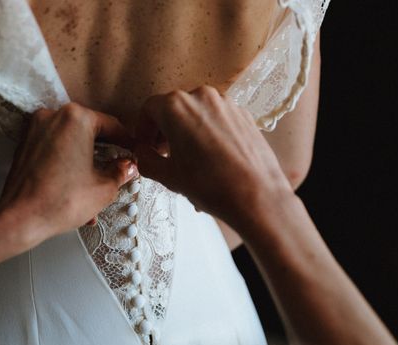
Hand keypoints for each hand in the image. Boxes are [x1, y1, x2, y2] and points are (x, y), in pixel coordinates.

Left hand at [0, 103, 137, 251]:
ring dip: (85, 164)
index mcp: (77, 118)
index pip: (111, 125)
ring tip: (95, 189)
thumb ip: (121, 171)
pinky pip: (54, 150)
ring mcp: (36, 129)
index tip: (132, 153)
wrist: (21, 219)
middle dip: (104, 155)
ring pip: (71, 143)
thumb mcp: (104, 188)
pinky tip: (75, 188)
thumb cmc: (60, 201)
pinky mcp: (25, 144)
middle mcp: (54, 116)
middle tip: (117, 171)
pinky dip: (66, 165)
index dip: (126, 142)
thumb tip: (128, 166)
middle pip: (89, 133)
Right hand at [134, 86, 293, 233]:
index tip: (144, 145)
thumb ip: (146, 159)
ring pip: (197, 113)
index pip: (149, 109)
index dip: (142, 129)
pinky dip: (208, 133)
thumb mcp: (167, 176)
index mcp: (176, 107)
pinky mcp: (244, 115)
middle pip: (173, 109)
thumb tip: (142, 152)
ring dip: (187, 131)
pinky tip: (211, 158)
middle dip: (165, 130)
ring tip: (189, 159)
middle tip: (163, 154)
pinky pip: (217, 119)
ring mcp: (226, 104)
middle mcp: (201, 97)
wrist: (255, 195)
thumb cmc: (210, 185)